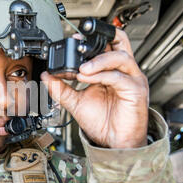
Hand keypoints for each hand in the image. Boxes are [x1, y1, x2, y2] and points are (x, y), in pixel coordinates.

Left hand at [40, 29, 148, 148]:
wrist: (115, 143)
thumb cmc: (103, 122)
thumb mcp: (76, 102)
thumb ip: (61, 88)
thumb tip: (46, 76)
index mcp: (111, 70)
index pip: (103, 46)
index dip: (85, 43)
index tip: (68, 46)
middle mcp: (124, 71)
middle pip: (119, 40)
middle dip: (98, 39)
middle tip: (78, 45)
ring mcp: (132, 79)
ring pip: (119, 57)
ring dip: (96, 61)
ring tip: (79, 70)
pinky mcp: (136, 90)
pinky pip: (118, 77)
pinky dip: (100, 76)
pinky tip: (86, 79)